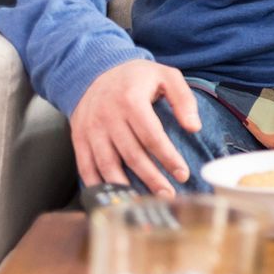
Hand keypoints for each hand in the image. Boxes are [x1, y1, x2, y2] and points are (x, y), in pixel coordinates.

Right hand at [70, 60, 200, 195]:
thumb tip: (194, 127)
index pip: (152, 136)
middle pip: (131, 155)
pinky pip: (85, 166)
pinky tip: (112, 196)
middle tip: (168, 195)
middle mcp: (108, 116)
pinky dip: (97, 184)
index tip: (183, 174)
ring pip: (108, 164)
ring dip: (125, 187)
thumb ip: (183, 99)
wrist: (94, 71)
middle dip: (151, 178)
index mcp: (131, 100)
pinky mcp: (78, 138)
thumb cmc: (137, 77)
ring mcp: (91, 129)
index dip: (168, 157)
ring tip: (142, 201)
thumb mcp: (166, 76)